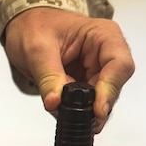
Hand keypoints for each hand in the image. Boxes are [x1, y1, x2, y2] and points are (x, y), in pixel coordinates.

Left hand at [3, 6, 134, 132]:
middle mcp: (105, 53)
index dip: (110, 90)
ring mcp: (97, 71)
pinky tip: (58, 106)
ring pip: (100, 100)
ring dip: (81, 110)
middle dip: (93, 105)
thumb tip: (55, 102)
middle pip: (113, 87)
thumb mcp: (37, 50)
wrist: (25, 26)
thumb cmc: (34, 26)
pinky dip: (73, 110)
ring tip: (59, 107)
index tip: (97, 111)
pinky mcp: (86, 84)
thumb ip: (49, 77)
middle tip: (73, 118)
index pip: (119, 65)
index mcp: (103, 35)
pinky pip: (86, 104)